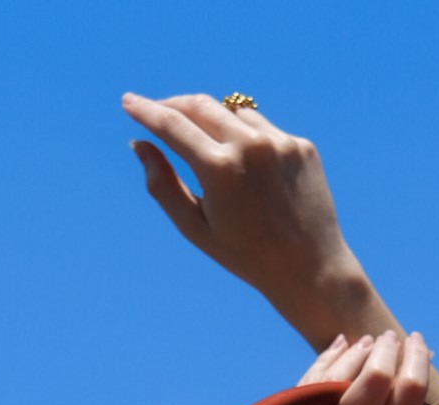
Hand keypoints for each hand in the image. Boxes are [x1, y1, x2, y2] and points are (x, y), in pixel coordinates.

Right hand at [121, 92, 363, 327]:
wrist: (309, 268)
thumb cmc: (245, 256)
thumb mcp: (195, 228)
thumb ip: (163, 186)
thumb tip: (140, 146)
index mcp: (219, 169)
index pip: (172, 126)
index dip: (146, 111)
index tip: (128, 101)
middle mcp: (250, 146)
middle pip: (200, 106)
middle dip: (174, 105)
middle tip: (159, 114)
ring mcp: (280, 142)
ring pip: (232, 113)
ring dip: (212, 122)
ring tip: (207, 149)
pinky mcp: (300, 145)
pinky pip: (263, 129)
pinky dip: (245, 138)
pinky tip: (247, 169)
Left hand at [264, 331, 430, 404]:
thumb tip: (419, 357)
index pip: (407, 392)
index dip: (416, 359)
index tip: (418, 344)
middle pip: (374, 376)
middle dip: (387, 349)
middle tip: (392, 340)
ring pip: (338, 373)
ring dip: (358, 350)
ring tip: (369, 343)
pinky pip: (310, 381)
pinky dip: (329, 360)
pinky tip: (341, 348)